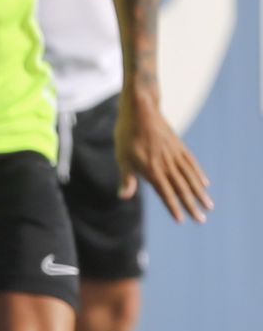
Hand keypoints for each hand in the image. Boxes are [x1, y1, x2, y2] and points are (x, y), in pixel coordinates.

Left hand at [115, 89, 212, 223]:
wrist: (141, 110)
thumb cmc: (127, 135)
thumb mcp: (122, 157)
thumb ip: (127, 178)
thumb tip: (123, 197)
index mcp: (152, 169)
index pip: (165, 193)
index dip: (173, 208)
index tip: (182, 220)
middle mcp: (167, 164)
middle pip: (181, 189)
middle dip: (191, 206)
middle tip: (201, 220)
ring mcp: (175, 155)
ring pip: (190, 178)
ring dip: (199, 193)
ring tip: (209, 206)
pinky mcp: (179, 146)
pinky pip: (191, 163)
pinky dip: (198, 174)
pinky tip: (205, 183)